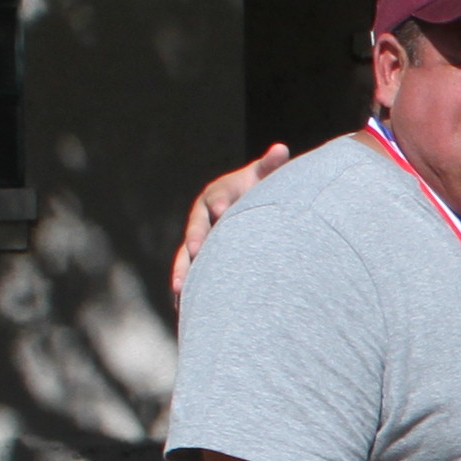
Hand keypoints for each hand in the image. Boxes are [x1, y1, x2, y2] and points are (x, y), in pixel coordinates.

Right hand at [174, 145, 297, 295]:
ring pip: (186, 257)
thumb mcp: (264, 177)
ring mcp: (198, 240)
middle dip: (194, 239)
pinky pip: (190, 275)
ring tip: (180, 289)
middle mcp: (203, 218)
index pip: (218, 197)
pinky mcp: (198, 260)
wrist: (245, 207)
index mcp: (218, 196)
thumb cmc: (258, 191)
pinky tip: (184, 310)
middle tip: (194, 250)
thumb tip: (281, 149)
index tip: (223, 209)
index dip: (220, 202)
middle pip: (196, 229)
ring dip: (183, 271)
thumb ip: (270, 166)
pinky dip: (187, 291)